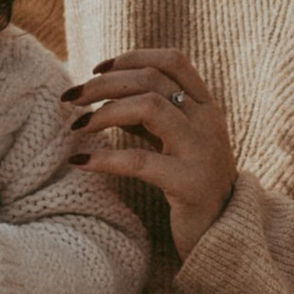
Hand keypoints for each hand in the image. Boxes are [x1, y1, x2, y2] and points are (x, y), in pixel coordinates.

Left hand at [62, 49, 234, 255]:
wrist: (222, 235)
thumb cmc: (190, 185)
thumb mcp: (175, 143)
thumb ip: (152, 117)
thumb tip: (107, 94)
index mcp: (206, 107)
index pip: (172, 61)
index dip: (132, 58)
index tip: (97, 69)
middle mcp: (208, 122)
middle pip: (151, 80)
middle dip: (104, 83)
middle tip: (71, 97)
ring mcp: (202, 150)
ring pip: (149, 106)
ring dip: (104, 111)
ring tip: (77, 125)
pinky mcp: (190, 183)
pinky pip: (140, 161)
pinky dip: (105, 158)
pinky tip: (81, 161)